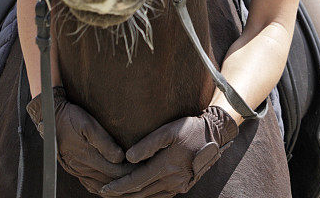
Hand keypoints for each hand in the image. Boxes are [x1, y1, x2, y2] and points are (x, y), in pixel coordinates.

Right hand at [27, 86, 133, 194]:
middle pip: (107, 180)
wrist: (50, 118)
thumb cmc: (71, 117)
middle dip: (124, 180)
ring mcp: (75, 170)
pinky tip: (109, 186)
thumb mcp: (88, 124)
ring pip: (98, 185)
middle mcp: (80, 167)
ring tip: (129, 183)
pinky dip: (101, 187)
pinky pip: (88, 184)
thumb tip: (119, 158)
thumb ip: (103, 142)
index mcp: (86, 156)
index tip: (142, 168)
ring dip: (113, 186)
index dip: (128, 171)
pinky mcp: (73, 169)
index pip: (113, 171)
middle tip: (141, 176)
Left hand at [100, 106, 238, 197]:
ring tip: (118, 193)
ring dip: (133, 196)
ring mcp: (178, 185)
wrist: (214, 135)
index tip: (104, 189)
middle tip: (104, 192)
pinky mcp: (183, 186)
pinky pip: (160, 195)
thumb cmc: (191, 128)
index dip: (119, 186)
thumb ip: (148, 144)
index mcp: (167, 166)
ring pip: (150, 196)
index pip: (136, 181)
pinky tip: (138, 192)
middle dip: (121, 194)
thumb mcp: (169, 130)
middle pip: (140, 192)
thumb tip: (128, 158)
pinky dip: (146, 195)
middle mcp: (172, 180)